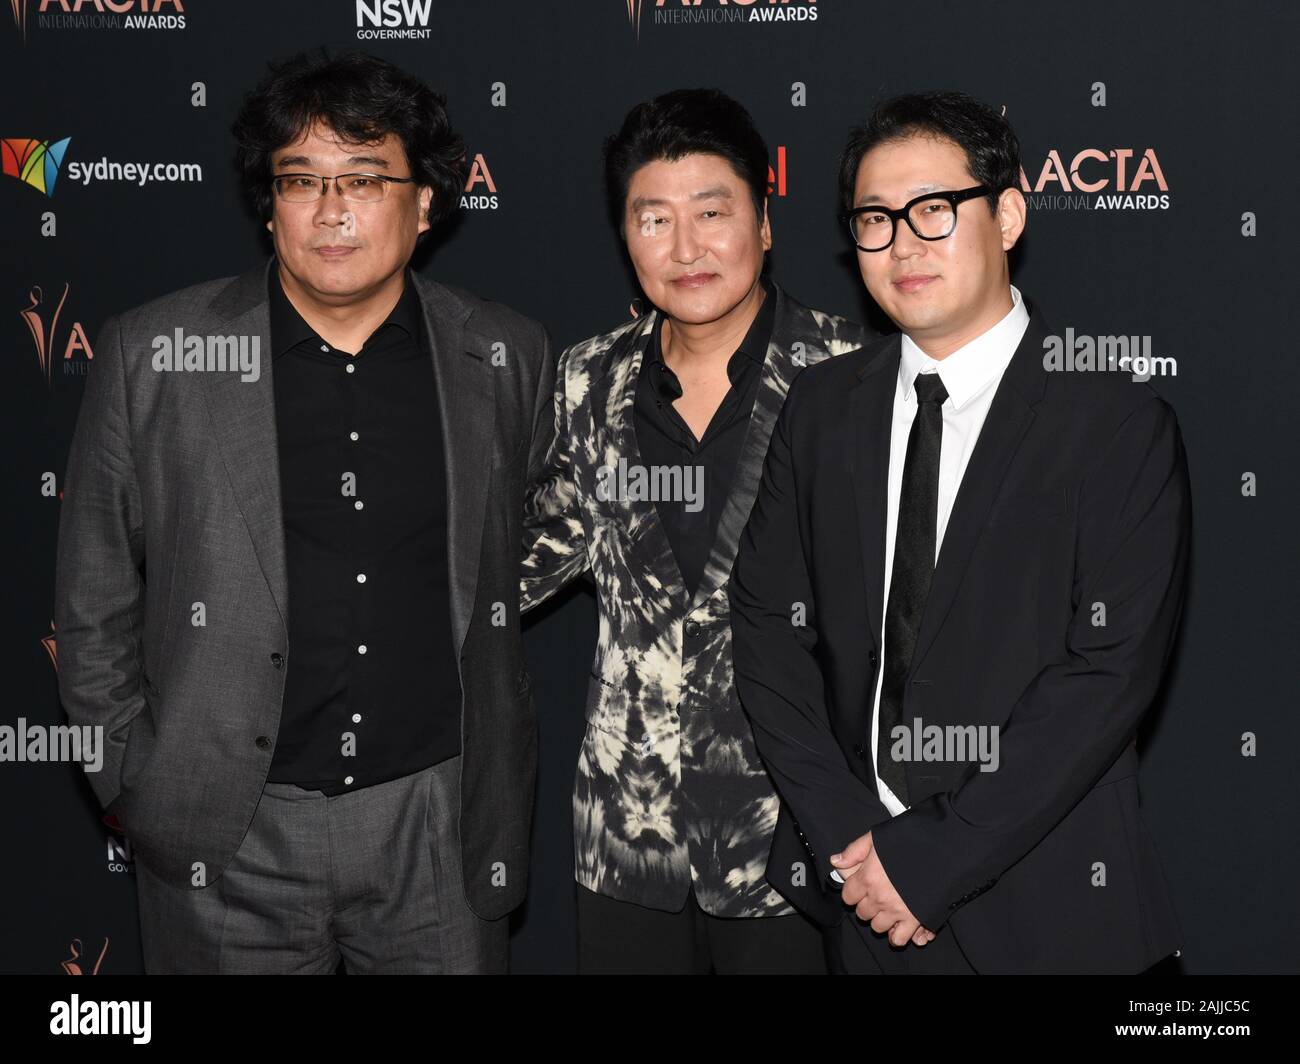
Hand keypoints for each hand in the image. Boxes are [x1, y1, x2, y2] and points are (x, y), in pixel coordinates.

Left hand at [832, 831, 933, 947]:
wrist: (943, 850)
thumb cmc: (912, 839)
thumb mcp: (877, 837)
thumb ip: (854, 850)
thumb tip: (836, 862)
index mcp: (868, 876)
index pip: (848, 895)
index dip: (853, 890)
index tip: (861, 885)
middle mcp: (879, 897)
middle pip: (862, 912)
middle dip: (867, 904)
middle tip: (877, 893)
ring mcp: (896, 910)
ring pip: (877, 926)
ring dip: (881, 918)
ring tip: (889, 906)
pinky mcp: (914, 919)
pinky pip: (899, 938)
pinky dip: (897, 934)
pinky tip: (899, 923)